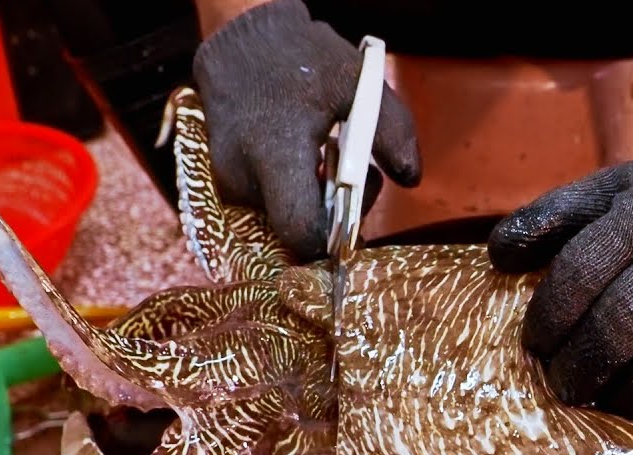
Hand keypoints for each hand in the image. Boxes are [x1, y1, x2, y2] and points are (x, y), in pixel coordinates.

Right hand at [192, 0, 420, 260]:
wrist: (240, 36)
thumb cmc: (301, 57)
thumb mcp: (358, 82)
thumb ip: (393, 131)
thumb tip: (410, 179)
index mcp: (274, 154)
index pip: (301, 232)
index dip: (334, 238)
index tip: (355, 211)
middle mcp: (242, 178)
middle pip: (296, 230)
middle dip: (331, 214)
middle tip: (349, 171)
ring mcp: (227, 182)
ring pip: (282, 218)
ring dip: (313, 199)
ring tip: (325, 154)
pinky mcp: (222, 181)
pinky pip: (267, 204)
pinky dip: (292, 190)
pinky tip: (303, 156)